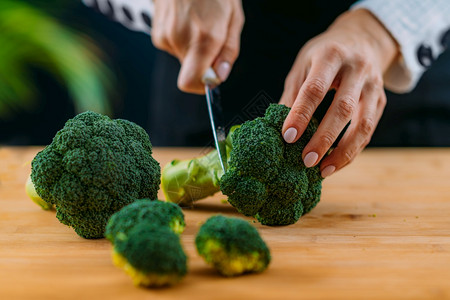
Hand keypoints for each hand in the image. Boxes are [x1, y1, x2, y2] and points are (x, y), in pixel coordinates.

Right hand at [151, 0, 243, 93]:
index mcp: (203, 38)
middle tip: (212, 34)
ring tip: (200, 21)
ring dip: (193, 46)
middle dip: (203, 60)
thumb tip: (220, 76)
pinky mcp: (156, 31)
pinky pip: (173, 46)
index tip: (213, 76)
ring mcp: (165, 34)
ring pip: (183, 57)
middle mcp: (180, 39)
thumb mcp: (234, 17)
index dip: (202, 85)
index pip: (190, 82)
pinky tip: (187, 18)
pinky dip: (182, 38)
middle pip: (191, 70)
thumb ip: (228, 51)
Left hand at [280, 9, 398, 176]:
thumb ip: (293, 93)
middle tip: (306, 161)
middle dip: (324, 138)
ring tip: (322, 170)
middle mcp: (357, 69)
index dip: (301, 114)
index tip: (287, 137)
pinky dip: (352, 151)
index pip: (315, 88)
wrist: (362, 39)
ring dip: (342, 152)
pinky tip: (334, 163)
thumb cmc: (324, 54)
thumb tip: (278, 127)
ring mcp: (373, 86)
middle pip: (343, 109)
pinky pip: (368, 131)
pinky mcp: (381, 101)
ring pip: (363, 125)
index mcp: (331, 55)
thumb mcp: (304, 64)